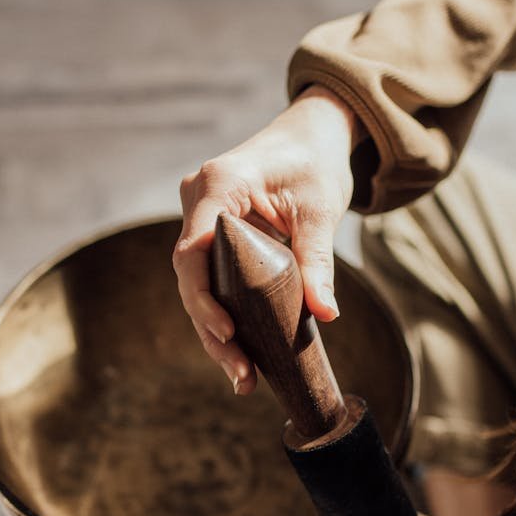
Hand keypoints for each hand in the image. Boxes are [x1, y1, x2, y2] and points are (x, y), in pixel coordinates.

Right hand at [174, 85, 356, 394]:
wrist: (312, 137)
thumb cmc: (316, 165)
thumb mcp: (321, 212)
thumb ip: (317, 262)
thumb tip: (325, 314)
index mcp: (219, 185)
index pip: (193, 250)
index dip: (204, 298)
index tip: (228, 333)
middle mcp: (197, 200)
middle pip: (191, 276)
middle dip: (213, 330)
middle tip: (242, 374)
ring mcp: (199, 217)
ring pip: (197, 284)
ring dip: (217, 332)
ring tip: (243, 379)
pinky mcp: (210, 235)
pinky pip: (210, 279)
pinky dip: (224, 314)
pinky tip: (240, 356)